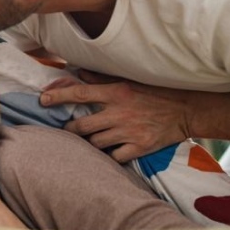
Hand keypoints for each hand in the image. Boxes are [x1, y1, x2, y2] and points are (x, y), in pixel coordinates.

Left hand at [39, 69, 191, 161]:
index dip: (58, 96)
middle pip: (81, 126)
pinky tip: (109, 152)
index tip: (42, 100)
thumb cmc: (155, 93)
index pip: (80, 93)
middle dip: (70, 129)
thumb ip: (101, 79)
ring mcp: (128, 133)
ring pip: (94, 143)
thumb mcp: (129, 80)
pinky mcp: (139, 148)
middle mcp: (119, 113)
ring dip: (89, 143)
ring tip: (91, 139)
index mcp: (116, 93)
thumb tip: (78, 72)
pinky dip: (109, 156)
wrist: (187, 110)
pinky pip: (114, 157)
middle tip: (68, 129)